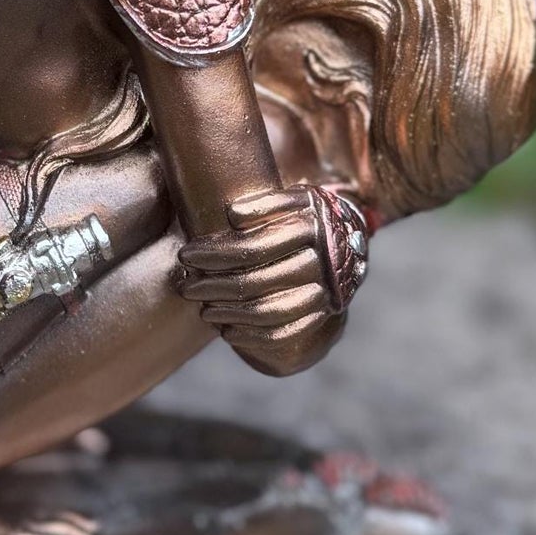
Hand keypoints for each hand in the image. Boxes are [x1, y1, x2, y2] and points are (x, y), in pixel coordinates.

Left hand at [174, 186, 342, 376]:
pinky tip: (226, 332)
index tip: (186, 256)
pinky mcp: (323, 314)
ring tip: (203, 311)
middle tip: (186, 287)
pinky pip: (285, 333)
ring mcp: (325, 290)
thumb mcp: (291, 198)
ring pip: (270, 310)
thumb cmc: (303, 215)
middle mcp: (322, 260)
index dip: (215, 253)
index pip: (253, 245)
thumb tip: (231, 215)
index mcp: (311, 224)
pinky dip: (252, 336)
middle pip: (258, 280)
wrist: (349, 240)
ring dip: (230, 313)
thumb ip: (264, 203)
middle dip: (214, 286)